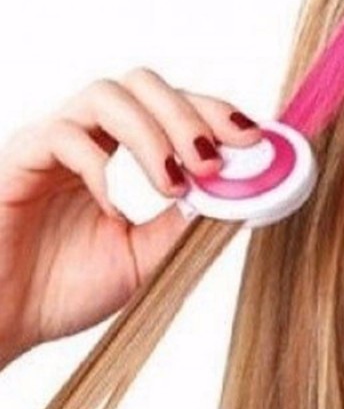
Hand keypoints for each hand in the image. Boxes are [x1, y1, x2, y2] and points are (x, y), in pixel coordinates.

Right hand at [0, 67, 261, 364]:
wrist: (2, 324)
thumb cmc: (66, 288)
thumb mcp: (149, 256)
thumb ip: (189, 222)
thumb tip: (241, 191)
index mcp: (121, 150)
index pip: (174, 105)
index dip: (215, 112)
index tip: (252, 139)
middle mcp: (90, 135)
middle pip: (144, 83)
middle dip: (189, 115)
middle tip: (213, 163)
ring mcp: (52, 143)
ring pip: (107, 95)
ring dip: (151, 133)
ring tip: (173, 184)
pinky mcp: (18, 159)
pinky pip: (60, 135)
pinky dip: (98, 165)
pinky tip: (114, 206)